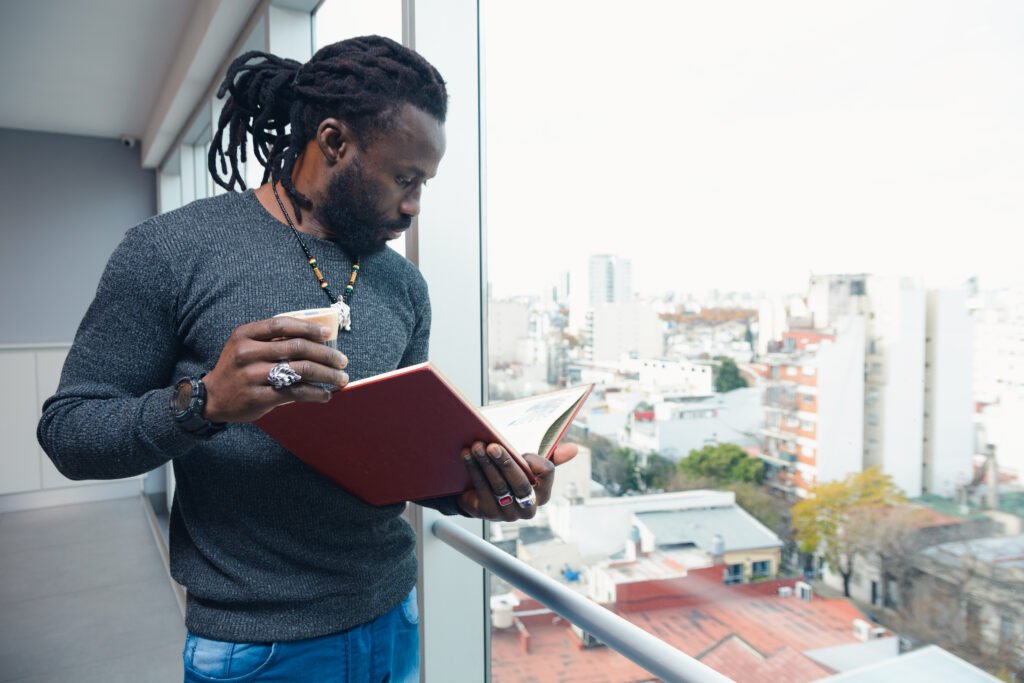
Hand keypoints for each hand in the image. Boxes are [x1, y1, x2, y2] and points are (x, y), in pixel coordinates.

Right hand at [202, 316, 348, 422]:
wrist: (212, 397)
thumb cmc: (237, 368)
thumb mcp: (245, 346)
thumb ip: (271, 340)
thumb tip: (314, 340)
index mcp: (246, 334)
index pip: (282, 325)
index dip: (308, 328)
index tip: (328, 334)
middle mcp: (248, 353)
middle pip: (297, 347)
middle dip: (326, 354)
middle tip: (342, 361)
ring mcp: (253, 375)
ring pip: (300, 370)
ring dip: (326, 375)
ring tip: (340, 379)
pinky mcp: (259, 396)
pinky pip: (295, 392)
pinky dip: (315, 393)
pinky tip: (325, 395)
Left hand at [456, 441, 577, 520]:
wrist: (483, 492)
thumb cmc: (512, 475)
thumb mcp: (531, 465)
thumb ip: (552, 456)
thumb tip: (574, 449)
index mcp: (544, 493)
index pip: (546, 473)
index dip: (534, 462)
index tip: (523, 452)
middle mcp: (529, 508)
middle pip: (520, 483)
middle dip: (505, 462)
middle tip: (492, 445)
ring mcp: (508, 514)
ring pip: (498, 486)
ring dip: (485, 464)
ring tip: (476, 446)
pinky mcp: (488, 513)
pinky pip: (481, 490)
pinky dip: (474, 470)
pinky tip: (467, 456)